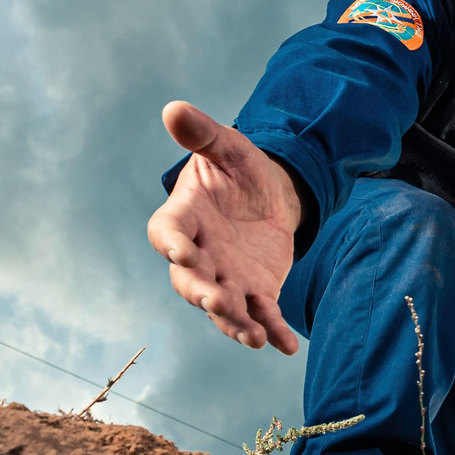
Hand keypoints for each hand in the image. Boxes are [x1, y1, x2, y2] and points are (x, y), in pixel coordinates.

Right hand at [147, 102, 303, 353]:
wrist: (270, 196)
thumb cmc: (239, 170)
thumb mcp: (227, 147)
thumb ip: (203, 135)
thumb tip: (175, 108)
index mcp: (183, 218)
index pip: (167, 233)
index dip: (170, 243)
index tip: (178, 251)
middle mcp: (198, 256)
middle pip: (190, 281)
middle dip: (202, 293)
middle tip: (216, 302)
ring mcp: (225, 279)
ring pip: (223, 307)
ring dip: (234, 323)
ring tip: (252, 337)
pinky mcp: (255, 292)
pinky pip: (262, 315)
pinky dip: (273, 331)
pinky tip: (286, 346)